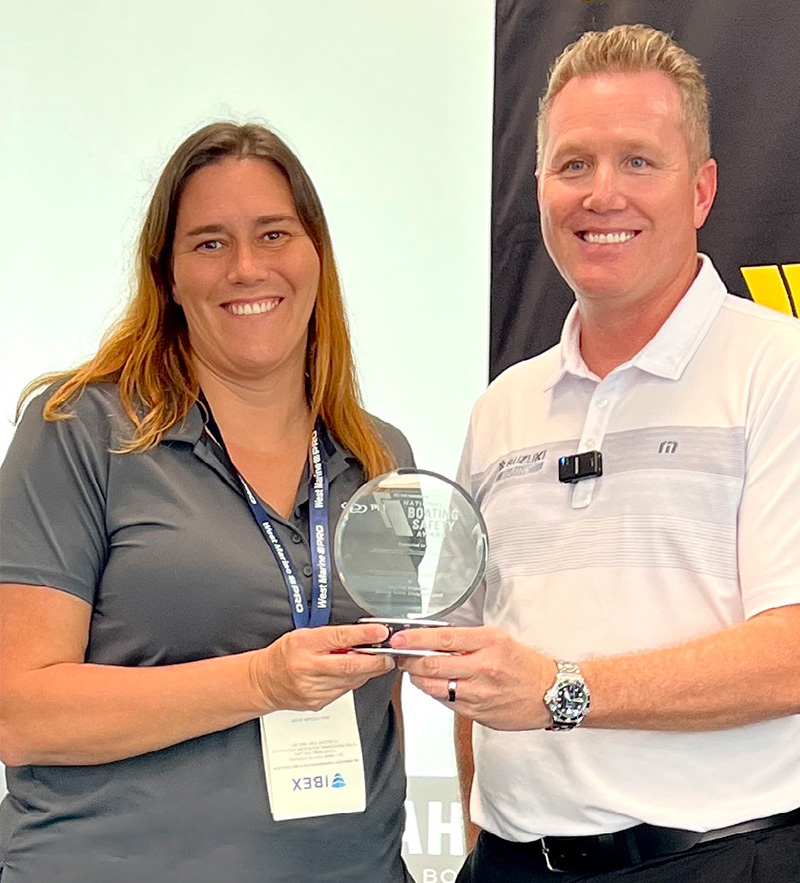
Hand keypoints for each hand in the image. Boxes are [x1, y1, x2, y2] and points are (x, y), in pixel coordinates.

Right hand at [251, 623, 394, 713]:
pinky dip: (355, 681)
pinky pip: (344, 691)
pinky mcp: (318, 702)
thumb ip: (331, 636)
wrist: (265, 681)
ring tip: (377, 662)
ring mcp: (313, 688)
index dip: (364, 636)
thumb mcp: (304, 635)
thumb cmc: (284, 654)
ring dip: (368, 671)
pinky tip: (357, 674)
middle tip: (389, 655)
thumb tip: (361, 637)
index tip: (380, 632)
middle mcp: (308, 667)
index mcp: (304, 645)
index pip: (339, 638)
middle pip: (349, 666)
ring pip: (351, 681)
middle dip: (375, 661)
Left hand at [390, 626, 555, 730]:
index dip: (415, 639)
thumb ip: (466, 639)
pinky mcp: (478, 713)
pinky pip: (446, 703)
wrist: (551, 694)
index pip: (442, 638)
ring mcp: (479, 694)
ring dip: (418, 678)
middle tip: (401, 655)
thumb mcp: (498, 639)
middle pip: (432, 664)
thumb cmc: (524, 664)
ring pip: (434, 686)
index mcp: (488, 643)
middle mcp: (483, 668)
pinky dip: (436, 692)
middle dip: (409, 660)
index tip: (398, 639)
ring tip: (415, 670)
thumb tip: (433, 638)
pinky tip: (437, 685)